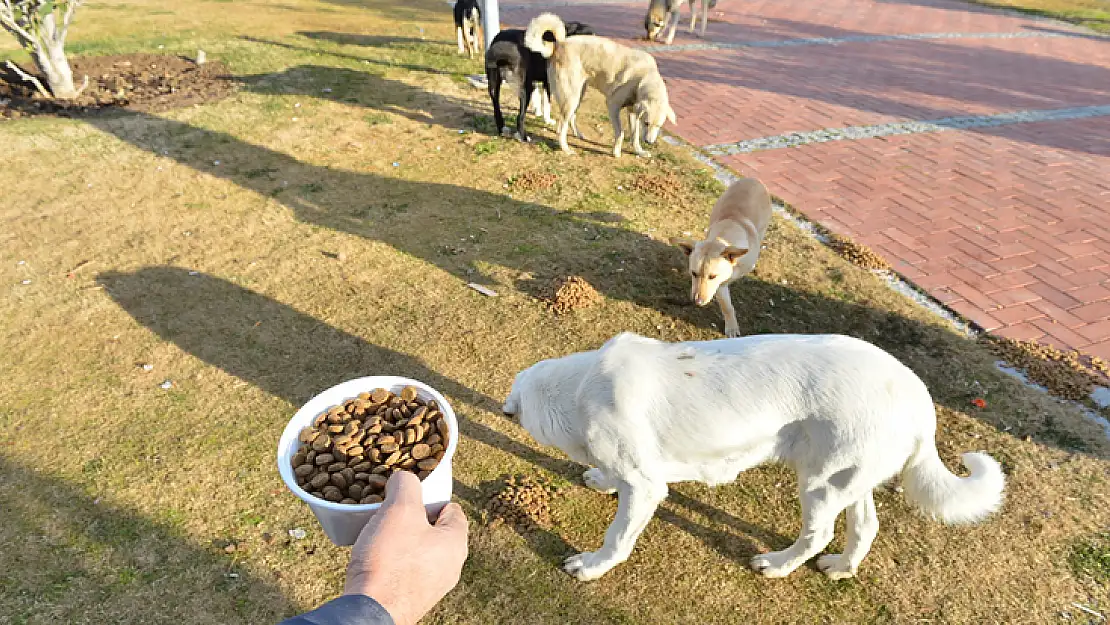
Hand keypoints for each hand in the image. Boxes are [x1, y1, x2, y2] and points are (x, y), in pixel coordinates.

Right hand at [344, 472, 468, 624]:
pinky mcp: (413, 599)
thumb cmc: (390, 559)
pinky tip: (376, 560)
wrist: (371, 612)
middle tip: (389, 516)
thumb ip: (406, 485)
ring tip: (378, 536)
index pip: (452, 509)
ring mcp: (434, 586)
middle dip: (411, 519)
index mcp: (457, 542)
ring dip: (400, 540)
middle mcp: (451, 566)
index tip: (406, 498)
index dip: (428, 498)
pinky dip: (393, 562)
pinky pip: (407, 571)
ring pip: (419, 551)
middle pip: (434, 530)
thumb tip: (404, 477)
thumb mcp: (399, 509)